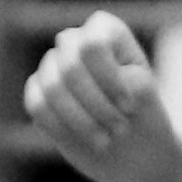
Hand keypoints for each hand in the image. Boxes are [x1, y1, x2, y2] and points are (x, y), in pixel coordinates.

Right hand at [23, 14, 181, 181]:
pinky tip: (86, 141)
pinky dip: (63, 128)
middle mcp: (74, 42)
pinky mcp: (38, 94)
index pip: (93, 44)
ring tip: (106, 139)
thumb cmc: (143, 115)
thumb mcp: (143, 95)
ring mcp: (52, 67)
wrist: (135, 151)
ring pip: (52, 87)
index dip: (108, 78)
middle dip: (97, 104)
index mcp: (105, 30)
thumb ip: (119, 75)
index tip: (129, 107)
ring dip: (82, 120)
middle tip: (121, 128)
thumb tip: (92, 73)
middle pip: (71, 66)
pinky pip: (37, 105)